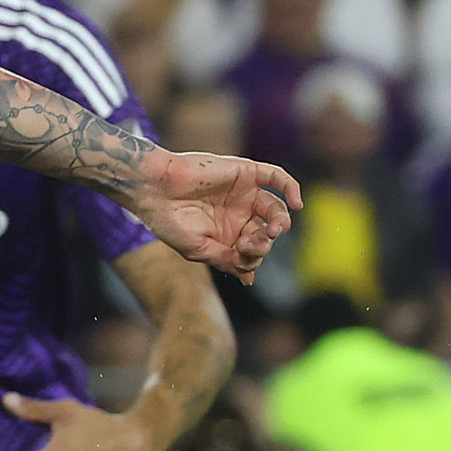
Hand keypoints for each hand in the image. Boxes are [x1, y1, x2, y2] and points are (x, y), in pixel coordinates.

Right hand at [130, 150, 300, 277]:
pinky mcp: (246, 172)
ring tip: (273, 229)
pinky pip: (277, 178)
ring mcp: (244, 193)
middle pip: (267, 231)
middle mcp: (239, 214)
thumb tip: (249, 278)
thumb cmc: (169, 221)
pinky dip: (291, 188)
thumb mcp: (198, 249)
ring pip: (275, 208)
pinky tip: (296, 204)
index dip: (254, 256)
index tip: (242, 256)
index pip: (255, 249)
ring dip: (279, 221)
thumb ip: (226, 260)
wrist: (154, 189)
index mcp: (227, 234)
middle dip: (265, 241)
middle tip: (253, 243)